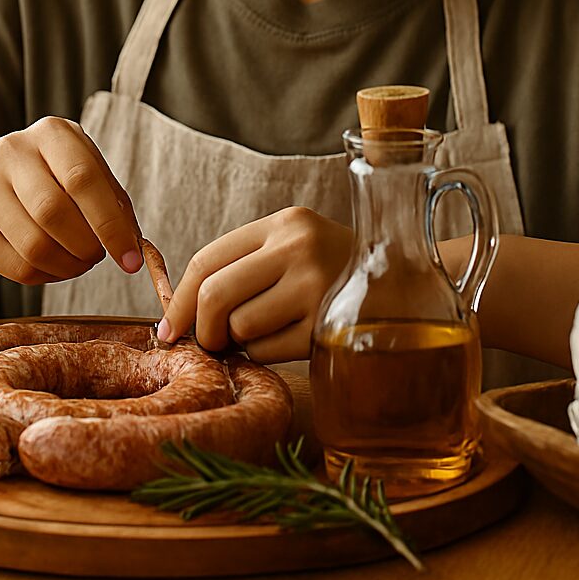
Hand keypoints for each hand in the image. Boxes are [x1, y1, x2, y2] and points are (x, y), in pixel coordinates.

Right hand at [0, 117, 142, 284]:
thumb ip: (113, 202)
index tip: (130, 259)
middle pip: (54, 213)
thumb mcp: (84, 169)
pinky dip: (46, 276)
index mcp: (51, 134)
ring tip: (79, 262)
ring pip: (34, 246)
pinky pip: (17, 267)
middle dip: (87, 247)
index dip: (111, 225)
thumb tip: (135, 247)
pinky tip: (55, 265)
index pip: (83, 179)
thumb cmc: (50, 175)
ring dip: (68, 266)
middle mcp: (11, 153)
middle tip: (98, 256)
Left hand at [156, 206, 352, 362]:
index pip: (207, 259)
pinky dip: (266, 355)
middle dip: (203, 329)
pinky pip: (268, 351)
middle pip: (215, 295)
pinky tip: (290, 341)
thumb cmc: (335, 273)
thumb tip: (179, 317)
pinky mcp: (328, 327)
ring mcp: (318, 288)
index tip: (169, 327)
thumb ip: (243, 268)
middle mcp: (301, 248)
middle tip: (211, 342)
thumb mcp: (295, 249)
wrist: (409, 289)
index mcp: (286, 224)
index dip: (179, 298)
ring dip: (241, 343)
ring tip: (266, 333)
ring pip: (241, 328)